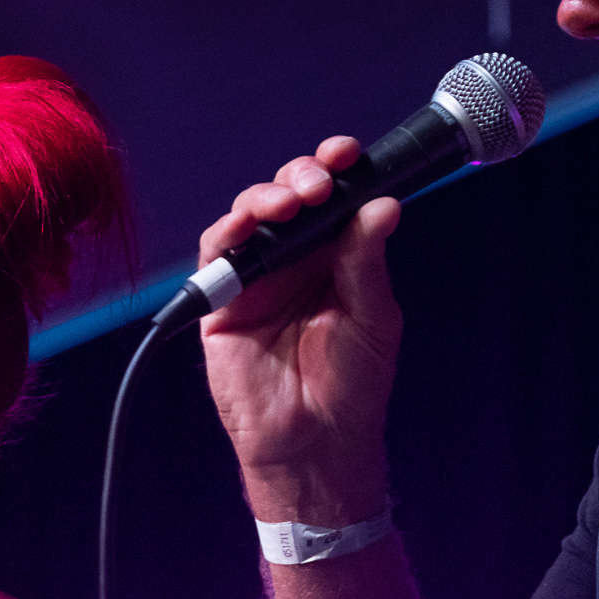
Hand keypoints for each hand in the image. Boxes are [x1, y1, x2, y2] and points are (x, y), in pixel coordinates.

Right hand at [195, 136, 407, 525]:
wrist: (315, 443)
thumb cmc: (352, 385)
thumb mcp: (374, 318)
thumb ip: (367, 262)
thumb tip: (382, 205)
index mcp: (337, 256)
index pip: (335, 199)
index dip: (338, 169)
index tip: (347, 154)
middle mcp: (296, 259)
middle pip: (290, 195)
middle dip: (303, 176)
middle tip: (319, 182)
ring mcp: (257, 277)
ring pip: (250, 216)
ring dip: (266, 198)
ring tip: (289, 204)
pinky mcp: (220, 301)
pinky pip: (216, 255)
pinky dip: (228, 233)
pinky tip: (246, 226)